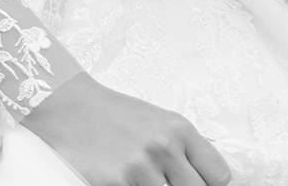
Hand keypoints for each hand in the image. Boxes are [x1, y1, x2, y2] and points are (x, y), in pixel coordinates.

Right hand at [21, 73, 232, 185]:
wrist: (68, 108)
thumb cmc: (112, 115)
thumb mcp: (157, 121)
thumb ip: (184, 148)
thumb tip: (208, 177)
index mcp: (179, 130)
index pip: (219, 175)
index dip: (209, 185)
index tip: (198, 185)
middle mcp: (165, 148)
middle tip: (166, 183)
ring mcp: (141, 168)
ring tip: (143, 180)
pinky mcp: (118, 183)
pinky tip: (125, 183)